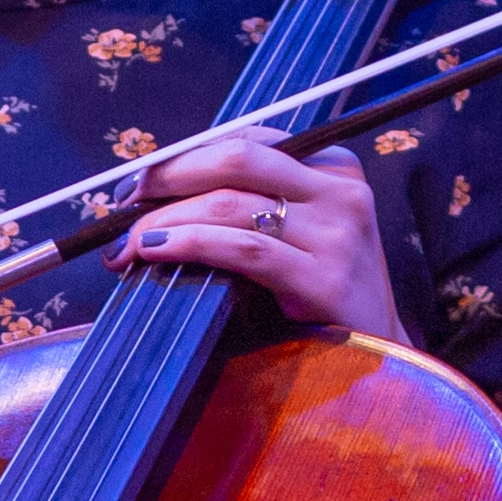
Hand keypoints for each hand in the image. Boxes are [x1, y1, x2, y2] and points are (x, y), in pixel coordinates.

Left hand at [118, 137, 400, 342]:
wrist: (377, 359)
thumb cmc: (320, 294)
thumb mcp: (297, 233)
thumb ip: (248, 202)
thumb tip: (155, 192)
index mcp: (334, 167)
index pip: (246, 141)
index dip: (184, 156)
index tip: (140, 181)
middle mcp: (342, 191)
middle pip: (236, 160)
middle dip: (168, 177)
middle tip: (125, 204)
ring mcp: (339, 235)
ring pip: (231, 204)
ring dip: (166, 220)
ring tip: (129, 243)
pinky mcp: (327, 281)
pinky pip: (244, 251)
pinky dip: (191, 244)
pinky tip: (157, 252)